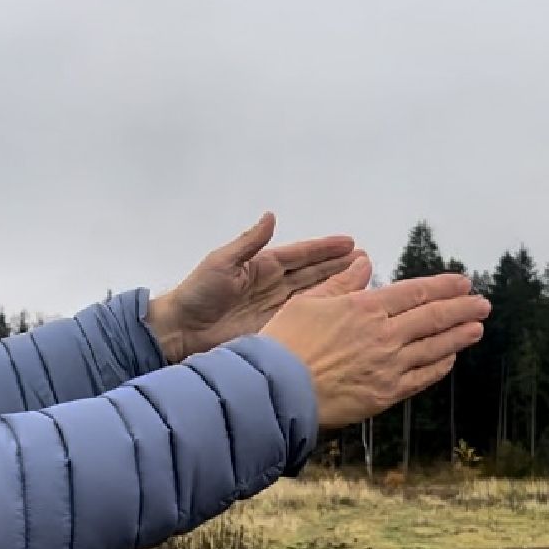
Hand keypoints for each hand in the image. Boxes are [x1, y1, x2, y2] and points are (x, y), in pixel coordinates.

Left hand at [145, 212, 359, 362]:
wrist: (181, 332)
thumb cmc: (197, 294)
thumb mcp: (222, 262)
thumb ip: (249, 242)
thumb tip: (270, 216)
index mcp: (262, 266)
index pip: (301, 254)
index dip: (325, 248)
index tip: (350, 243)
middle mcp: (274, 286)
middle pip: (314, 273)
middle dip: (340, 266)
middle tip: (367, 259)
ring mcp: (277, 309)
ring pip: (315, 295)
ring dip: (338, 287)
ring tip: (365, 279)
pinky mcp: (276, 329)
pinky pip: (306, 319)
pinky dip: (325, 314)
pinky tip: (344, 310)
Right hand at [260, 256, 489, 428]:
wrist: (276, 390)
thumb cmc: (285, 343)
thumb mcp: (309, 301)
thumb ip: (342, 282)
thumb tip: (364, 262)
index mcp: (365, 307)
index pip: (416, 292)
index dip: (444, 286)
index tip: (463, 282)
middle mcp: (383, 335)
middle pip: (433, 318)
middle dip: (462, 309)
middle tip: (483, 303)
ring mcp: (388, 366)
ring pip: (433, 347)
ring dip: (459, 336)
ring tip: (477, 328)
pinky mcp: (385, 394)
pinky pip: (421, 378)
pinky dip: (439, 367)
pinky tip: (450, 359)